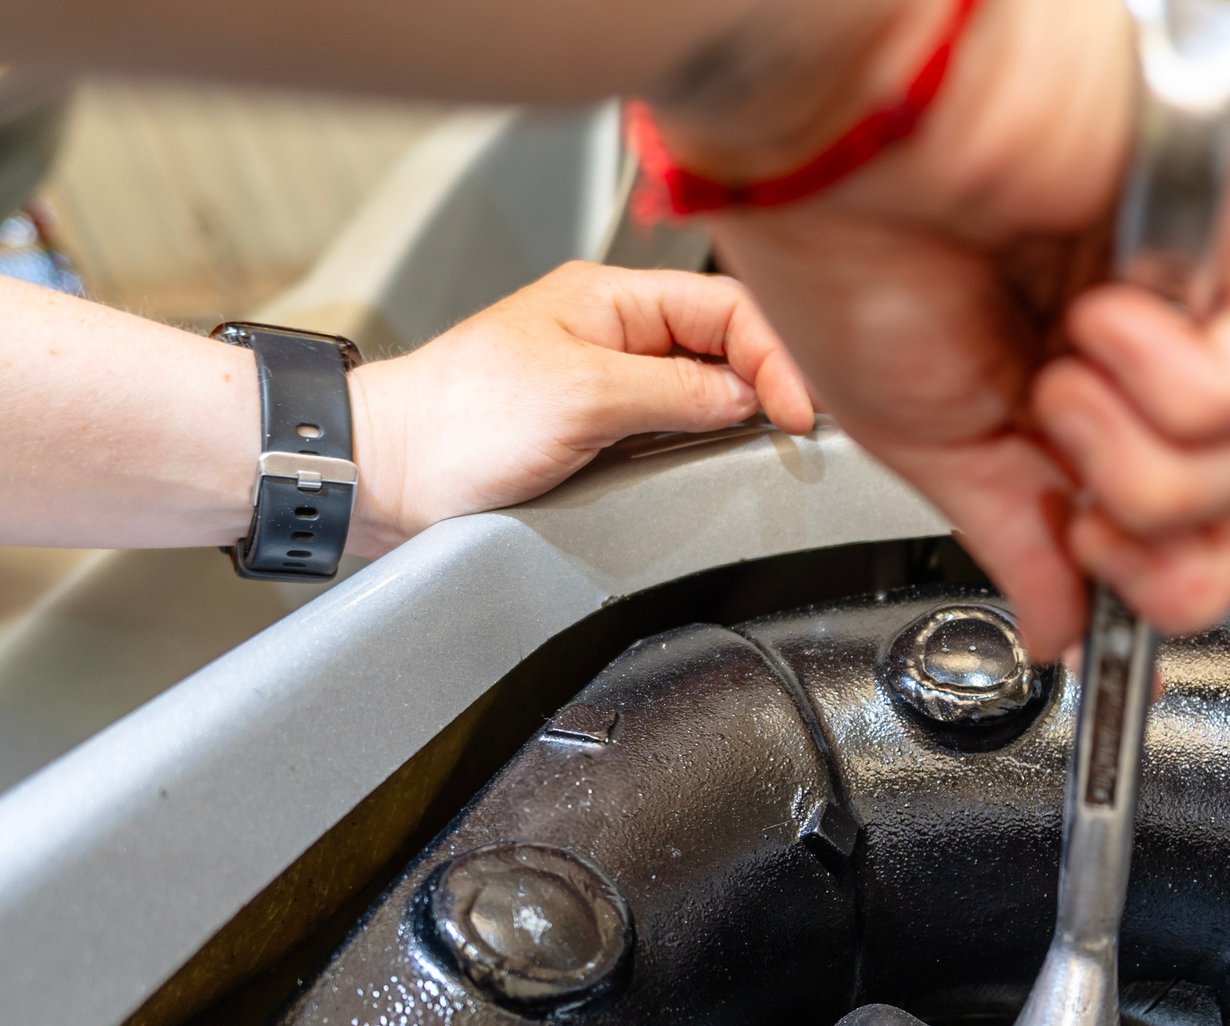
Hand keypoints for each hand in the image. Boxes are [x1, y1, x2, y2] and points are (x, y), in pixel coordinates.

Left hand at [346, 263, 813, 556]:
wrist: (384, 475)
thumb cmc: (455, 423)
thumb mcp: (583, 398)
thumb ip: (676, 394)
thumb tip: (745, 399)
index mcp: (609, 297)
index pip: (727, 307)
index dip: (775, 355)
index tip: (794, 412)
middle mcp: (612, 332)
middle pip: (724, 344)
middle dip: (769, 380)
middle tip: (796, 431)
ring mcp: (606, 380)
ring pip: (704, 387)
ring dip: (738, 414)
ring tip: (767, 445)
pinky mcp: (596, 428)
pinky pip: (673, 425)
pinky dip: (704, 441)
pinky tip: (716, 461)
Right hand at [662, 0, 1229, 658]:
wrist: (822, 124)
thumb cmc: (843, 235)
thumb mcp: (931, 441)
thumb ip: (1019, 537)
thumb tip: (1062, 629)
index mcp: (1088, 370)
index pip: (1202, 507)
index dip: (1171, 573)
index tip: (1094, 560)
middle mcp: (1162, 316)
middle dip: (1172, 542)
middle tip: (1087, 512)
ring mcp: (1208, 261)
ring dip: (1145, 457)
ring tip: (1060, 384)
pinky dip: (1168, 383)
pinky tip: (1097, 323)